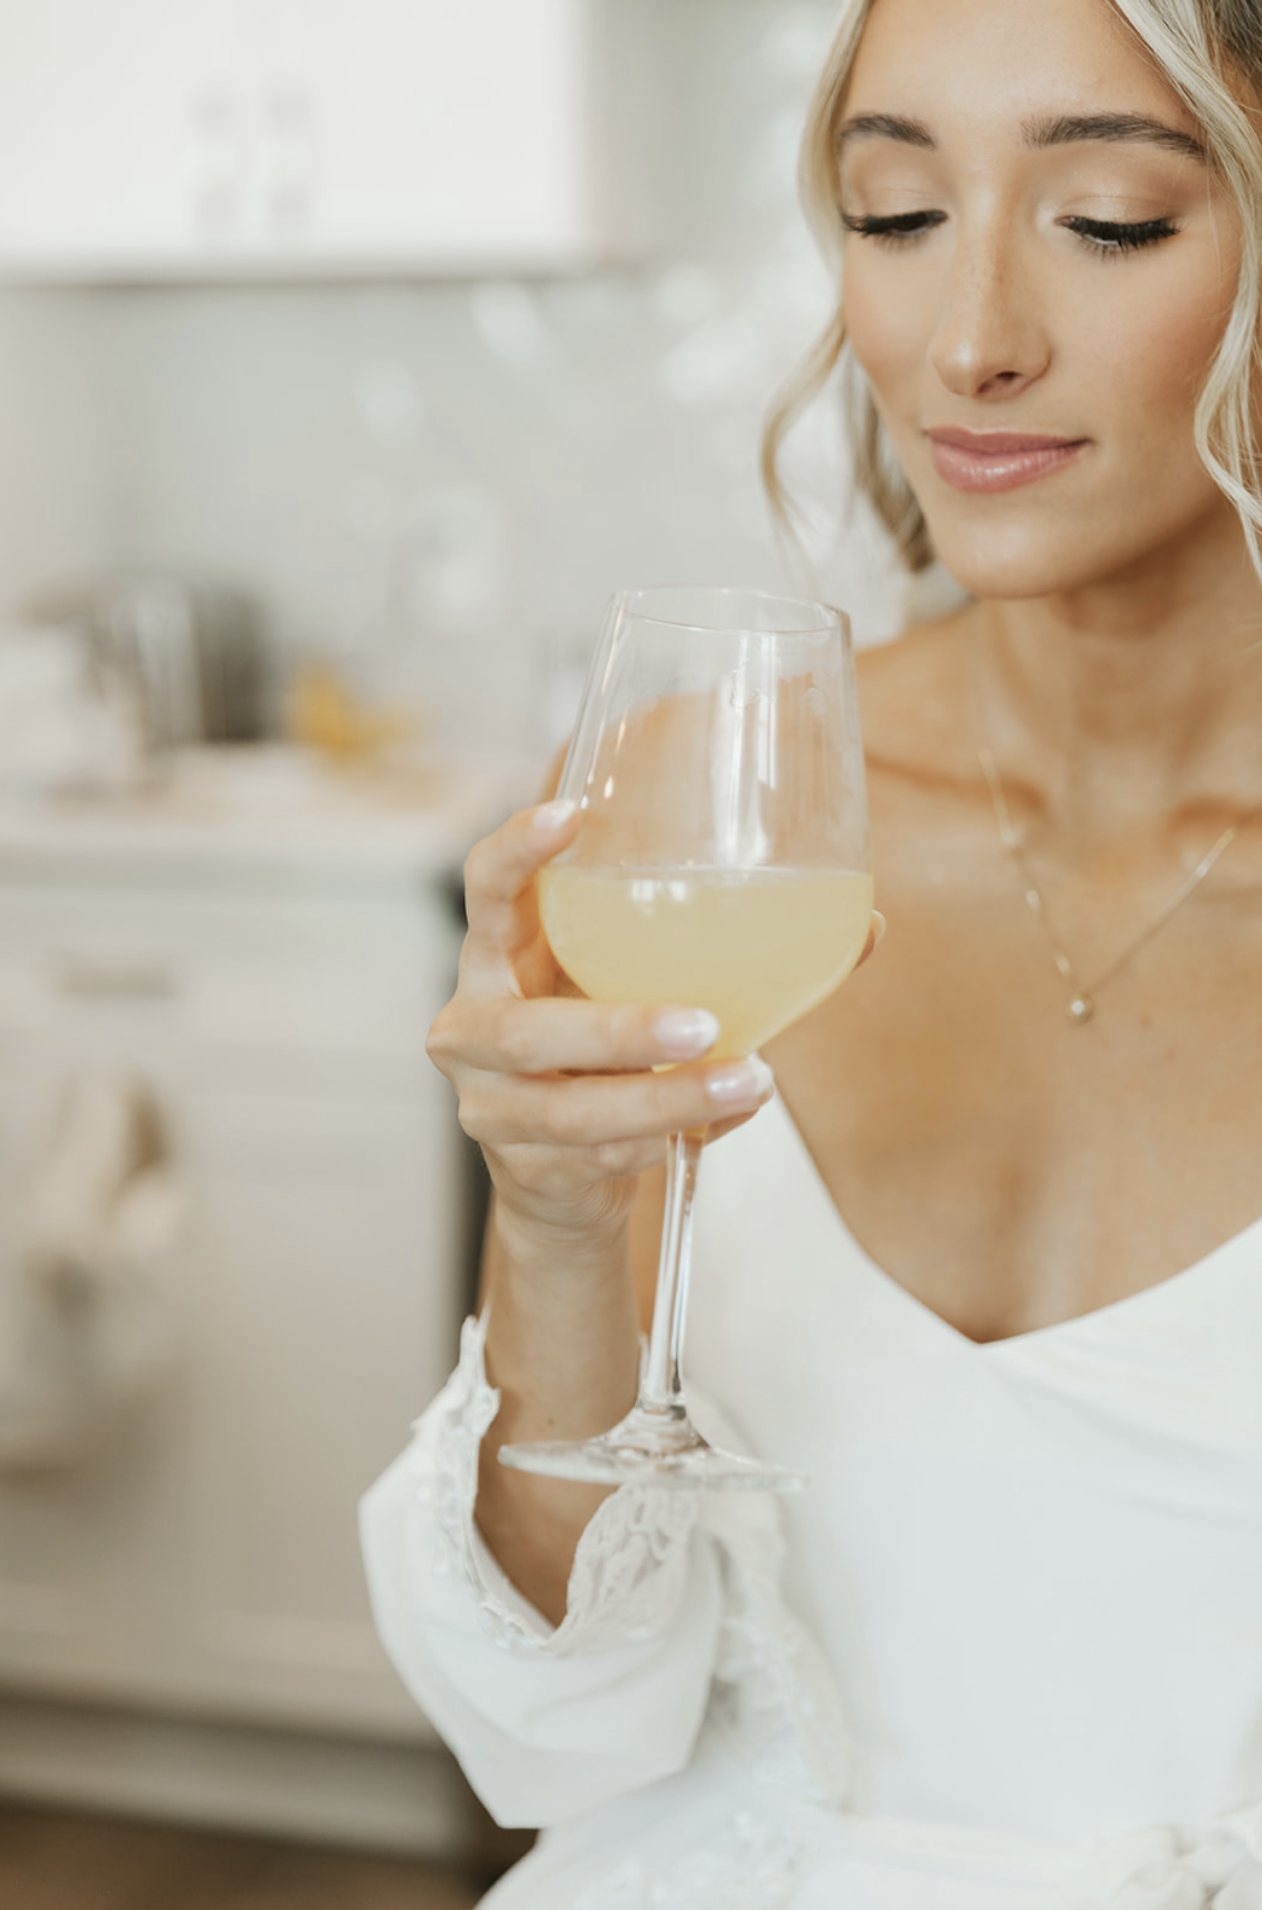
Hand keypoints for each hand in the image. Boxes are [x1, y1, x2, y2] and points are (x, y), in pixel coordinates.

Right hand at [427, 800, 793, 1245]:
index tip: (570, 814)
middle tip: (703, 1022)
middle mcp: (475, 1026)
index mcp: (501, 955)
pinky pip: (599, 1156)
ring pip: (573, 1110)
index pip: (485, 888)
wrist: (564, 1174)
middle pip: (526, 1030)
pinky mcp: (524, 1169)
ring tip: (748, 1082)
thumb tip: (867, 927)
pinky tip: (715, 1127)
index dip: (516, 851)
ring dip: (666, 1099)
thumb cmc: (610, 1052)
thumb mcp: (644, 988)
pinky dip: (666, 1139)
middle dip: (618, 1030)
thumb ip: (731, 959)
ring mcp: (491, 1104)